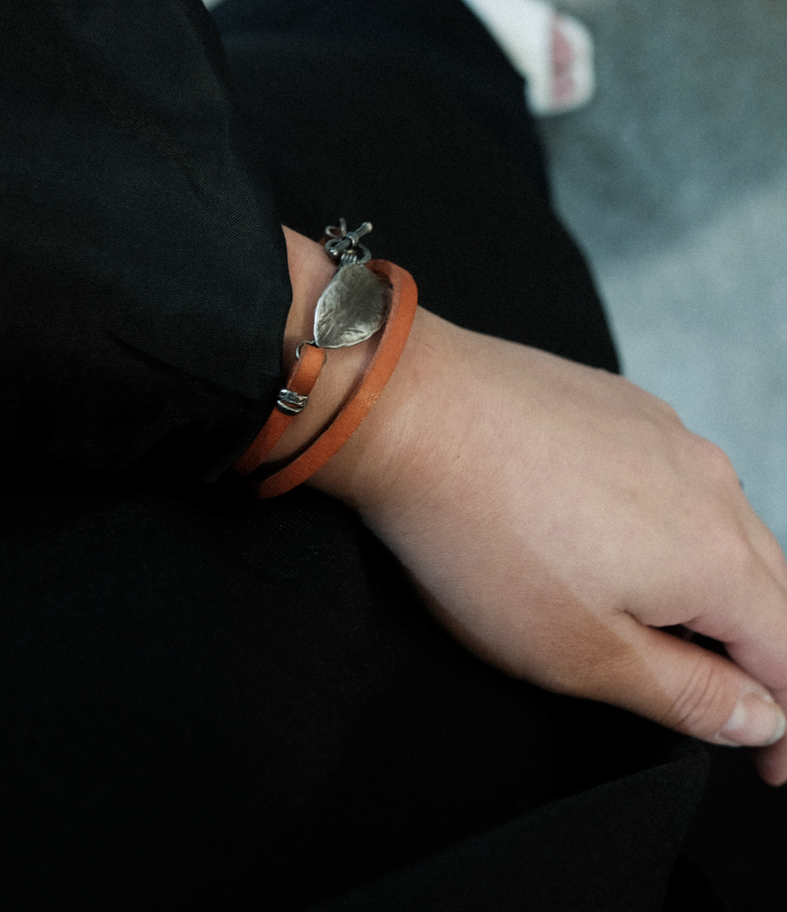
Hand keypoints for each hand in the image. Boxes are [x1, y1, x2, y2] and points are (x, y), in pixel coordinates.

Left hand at [313, 306, 786, 785]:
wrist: (412, 407)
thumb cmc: (480, 534)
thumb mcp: (580, 651)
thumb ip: (684, 692)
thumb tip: (760, 715)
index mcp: (716, 556)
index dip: (786, 720)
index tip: (770, 759)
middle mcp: (709, 483)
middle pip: (768, 584)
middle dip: (760, 649)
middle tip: (729, 698)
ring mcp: (667, 432)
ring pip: (723, 522)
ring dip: (716, 582)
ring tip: (676, 621)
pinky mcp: (622, 403)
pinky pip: (675, 474)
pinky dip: (671, 521)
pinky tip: (624, 535)